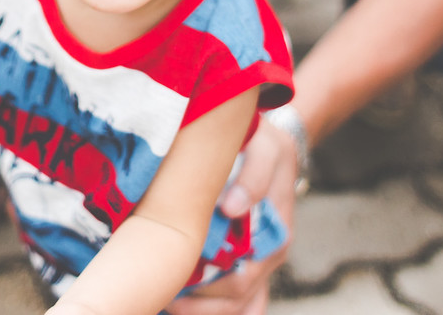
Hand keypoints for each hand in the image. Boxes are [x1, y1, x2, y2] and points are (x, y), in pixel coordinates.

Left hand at [165, 119, 298, 314]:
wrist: (272, 144)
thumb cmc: (265, 146)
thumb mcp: (266, 150)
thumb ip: (254, 176)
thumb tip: (232, 208)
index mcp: (275, 236)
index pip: (244, 280)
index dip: (211, 291)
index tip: (178, 289)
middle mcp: (268, 256)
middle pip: (237, 299)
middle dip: (201, 306)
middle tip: (166, 301)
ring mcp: (260, 261)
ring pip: (238, 304)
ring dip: (206, 310)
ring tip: (171, 305)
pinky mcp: (249, 259)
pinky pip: (239, 298)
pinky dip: (214, 306)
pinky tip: (185, 301)